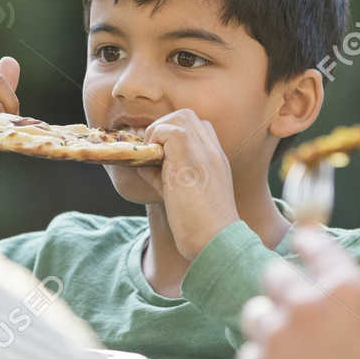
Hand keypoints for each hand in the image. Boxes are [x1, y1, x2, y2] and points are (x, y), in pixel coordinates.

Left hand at [137, 109, 237, 259]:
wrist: (216, 242)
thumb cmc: (201, 229)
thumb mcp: (183, 196)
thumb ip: (166, 176)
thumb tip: (143, 163)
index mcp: (216, 160)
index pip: (198, 127)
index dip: (175, 136)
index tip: (162, 158)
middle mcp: (214, 152)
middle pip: (187, 116)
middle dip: (164, 128)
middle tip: (155, 154)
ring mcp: (205, 152)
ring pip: (180, 116)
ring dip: (160, 132)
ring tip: (155, 158)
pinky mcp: (191, 159)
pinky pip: (168, 130)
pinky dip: (155, 141)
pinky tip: (153, 164)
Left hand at [237, 228, 359, 358]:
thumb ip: (354, 300)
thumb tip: (333, 283)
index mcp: (345, 289)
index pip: (314, 245)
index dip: (306, 244)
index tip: (300, 243)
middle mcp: (306, 303)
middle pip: (275, 274)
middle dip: (282, 289)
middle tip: (294, 313)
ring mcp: (277, 335)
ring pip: (256, 313)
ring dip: (269, 328)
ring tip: (292, 358)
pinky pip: (249, 354)